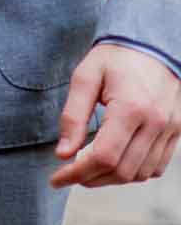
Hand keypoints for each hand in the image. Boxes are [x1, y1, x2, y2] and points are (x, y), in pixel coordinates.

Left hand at [52, 44, 180, 187]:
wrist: (152, 45)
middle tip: (69, 175)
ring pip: (140, 174)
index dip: (77, 173)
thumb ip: (73, 116)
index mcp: (131, 108)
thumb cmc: (114, 58)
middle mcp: (156, 124)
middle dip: (91, 179)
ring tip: (88, 170)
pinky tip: (114, 164)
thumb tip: (63, 153)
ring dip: (112, 179)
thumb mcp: (84, 78)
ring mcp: (170, 130)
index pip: (103, 156)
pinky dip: (134, 173)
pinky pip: (157, 166)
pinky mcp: (176, 132)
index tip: (56, 179)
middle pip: (122, 171)